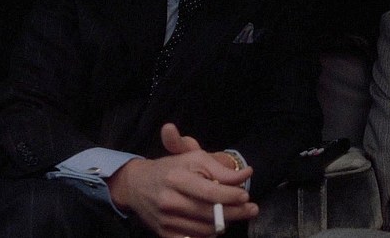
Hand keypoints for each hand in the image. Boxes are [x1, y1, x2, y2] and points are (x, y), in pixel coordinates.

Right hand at [107, 123, 257, 237]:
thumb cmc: (171, 168)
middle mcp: (169, 201)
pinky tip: (216, 226)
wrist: (137, 185)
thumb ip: (221, 168)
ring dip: (224, 224)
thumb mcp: (194, 159)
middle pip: (209, 213)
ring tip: (235, 214)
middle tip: (252, 209)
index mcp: (177, 178)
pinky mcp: (164, 233)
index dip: (231, 196)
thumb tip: (247, 174)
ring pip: (205, 229)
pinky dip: (208, 234)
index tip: (246, 196)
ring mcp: (166, 220)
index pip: (210, 192)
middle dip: (236, 212)